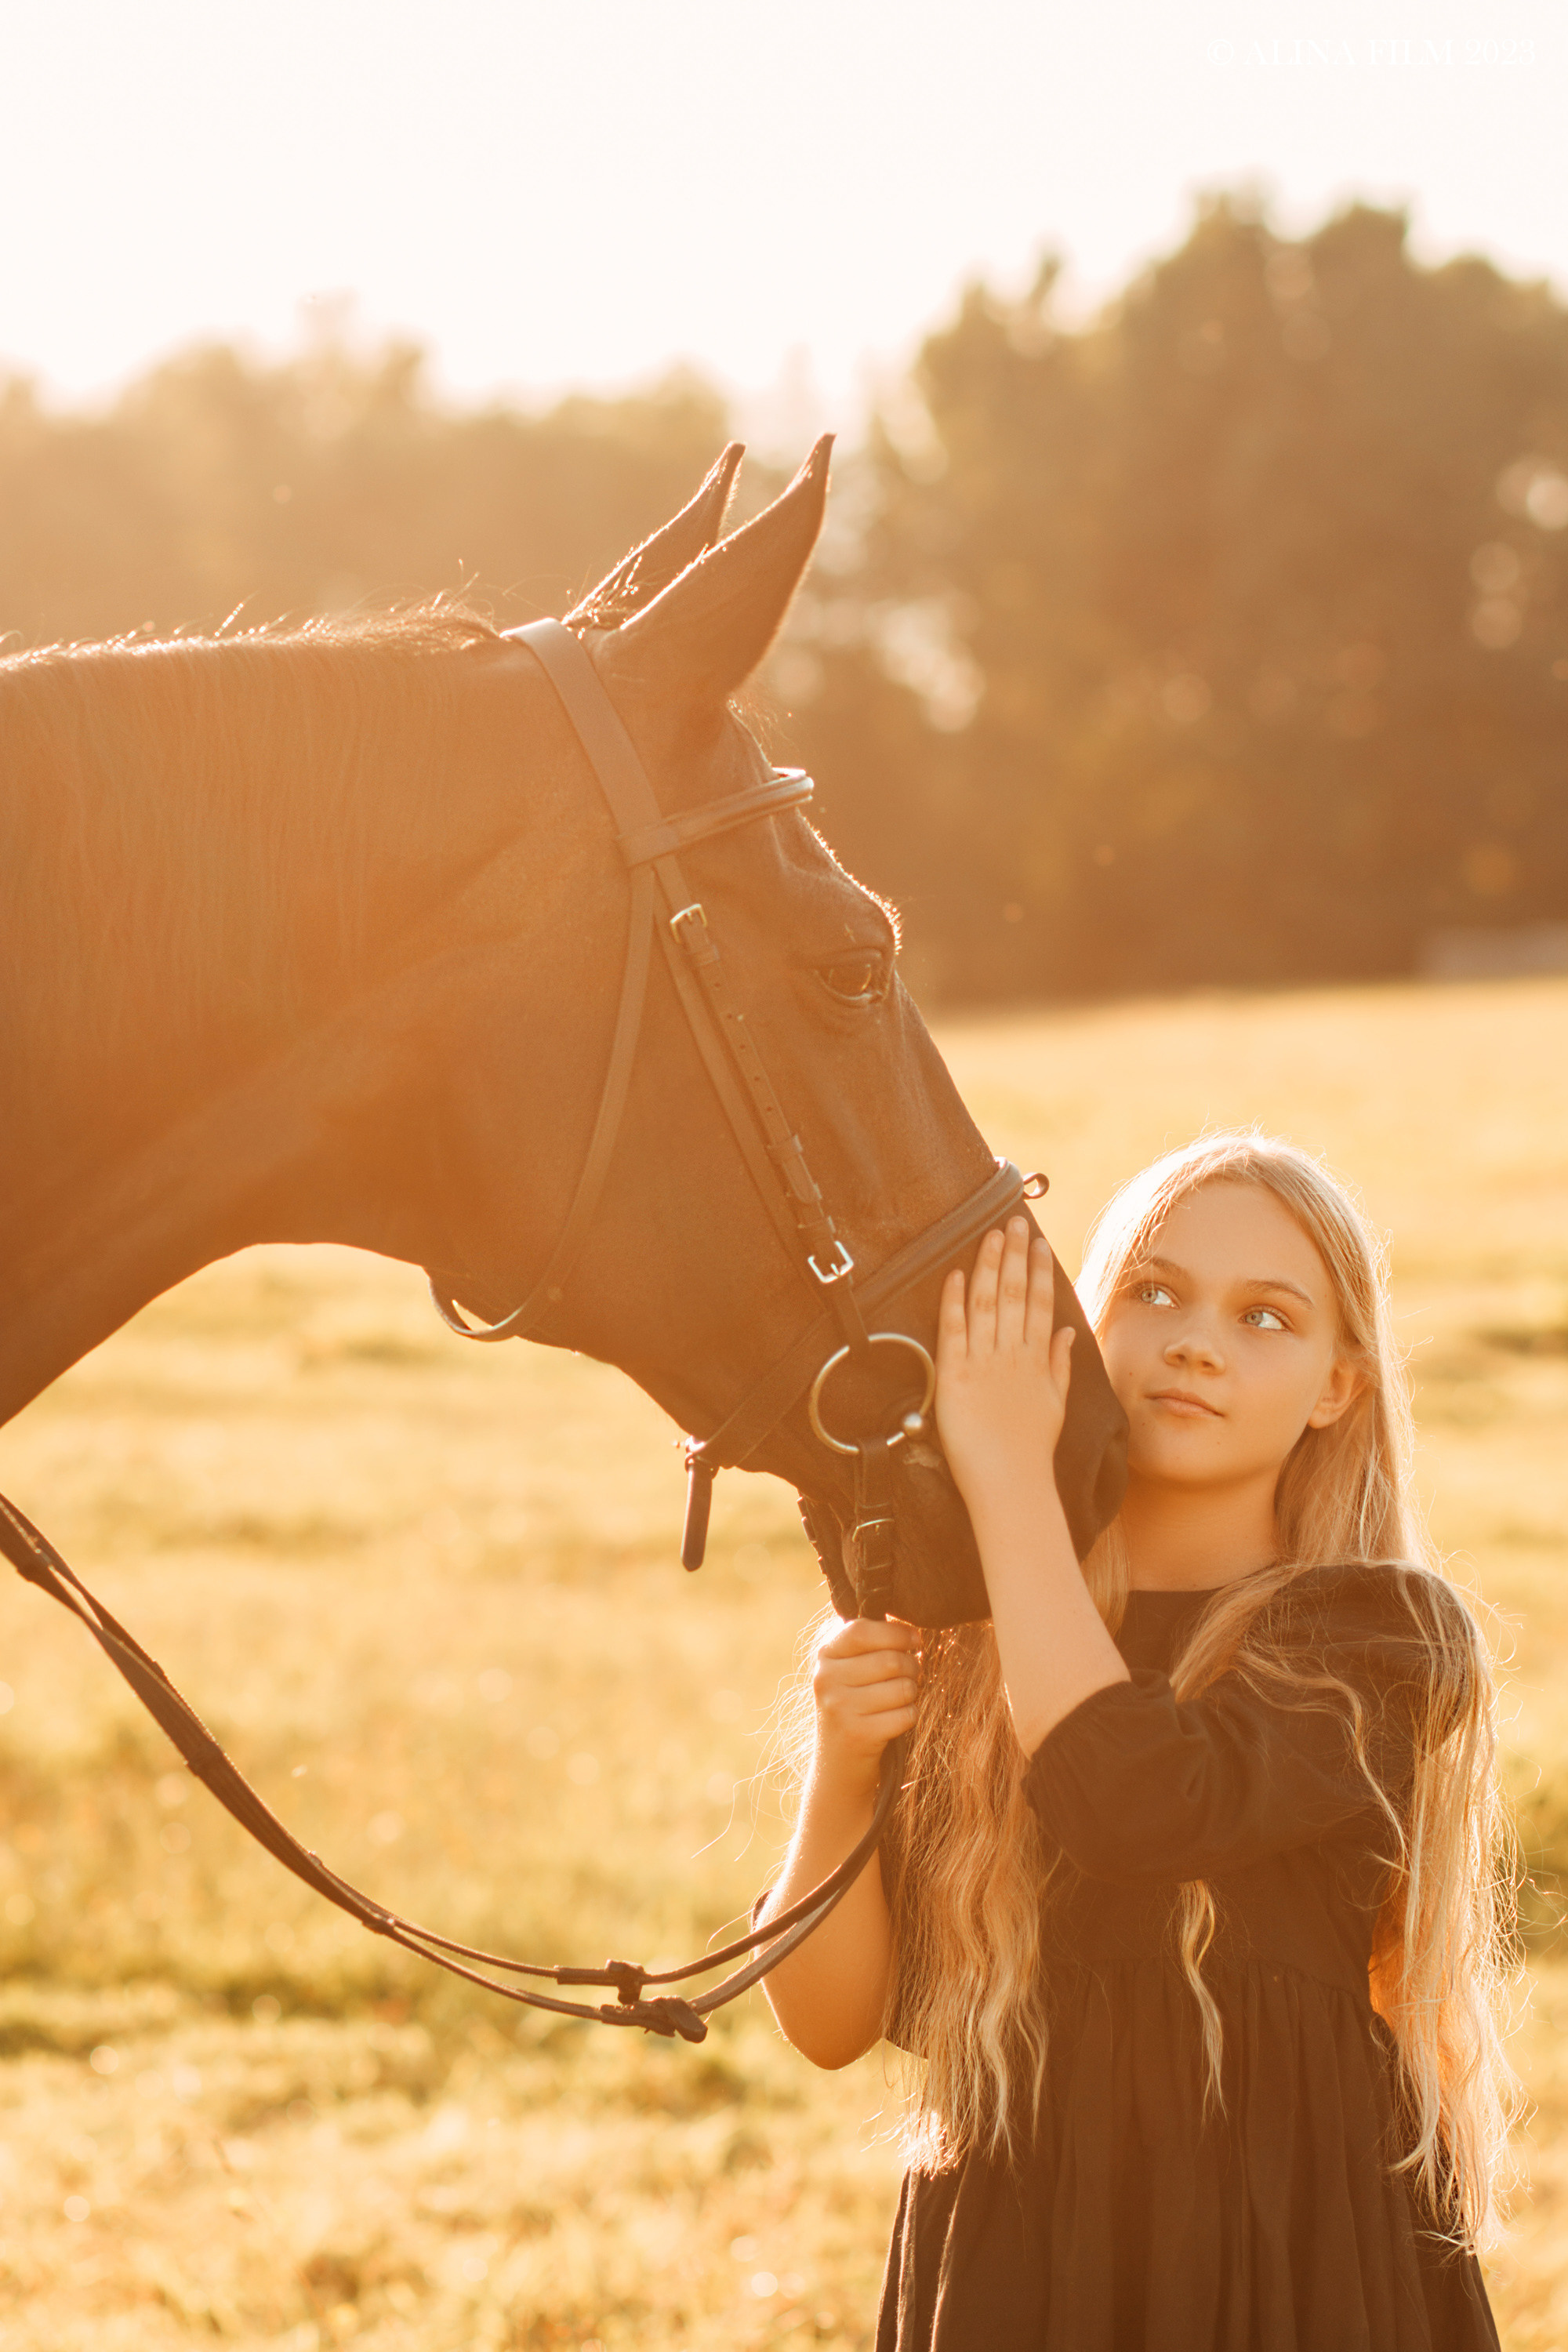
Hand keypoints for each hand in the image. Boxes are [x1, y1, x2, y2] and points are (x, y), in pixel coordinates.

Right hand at [811, 1614, 920, 1797]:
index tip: (915, 1640)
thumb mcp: (848, 1669)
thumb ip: (868, 1642)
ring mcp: (839, 1707)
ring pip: (903, 1687)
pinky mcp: (857, 1734)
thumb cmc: (854, 1705)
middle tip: (911, 1674)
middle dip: (912, 1666)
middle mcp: (826, 1678)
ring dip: (912, 1693)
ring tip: (902, 1698)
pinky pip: (906, 1715)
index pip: (863, 1630)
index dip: (897, 1632)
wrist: (837, 1764)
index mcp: (824, 1655)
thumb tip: (909, 1625)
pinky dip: (910, 1716)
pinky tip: (897, 1720)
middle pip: (891, 1660)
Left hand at [935, 1217, 1074, 1525]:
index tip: (1037, 1241)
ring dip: (988, 1266)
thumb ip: (1059, 1364)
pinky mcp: (955, 1377)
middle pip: (1013, 1294)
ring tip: (990, 1235)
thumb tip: (1066, 1332)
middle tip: (1013, 1222)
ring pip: (986, 1304)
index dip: (1038, 1269)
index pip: (1038, 1303)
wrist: (1011, 1484)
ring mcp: (984, 1364)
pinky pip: (953, 1331)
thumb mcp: (1054, 1403)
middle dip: (1014, 1255)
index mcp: (1035, 1359)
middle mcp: (1012, 1355)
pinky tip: (954, 1274)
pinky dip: (953, 1301)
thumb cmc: (1032, 1450)